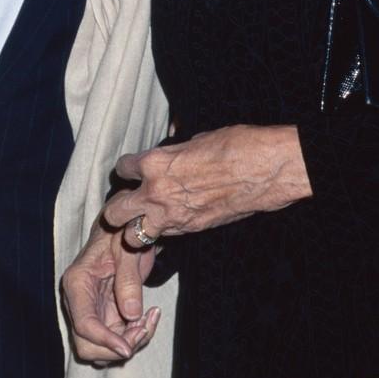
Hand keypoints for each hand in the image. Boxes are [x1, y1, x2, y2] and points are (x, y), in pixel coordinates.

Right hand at [61, 217, 160, 364]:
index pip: (83, 324)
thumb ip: (129, 281)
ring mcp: (92, 312)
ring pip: (102, 350)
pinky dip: (135, 337)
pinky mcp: (106, 318)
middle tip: (143, 329)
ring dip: (128, 343)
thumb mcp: (128, 251)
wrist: (125, 232)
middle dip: (116, 347)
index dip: (104, 340)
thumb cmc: (122, 235)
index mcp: (77, 284)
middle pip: (87, 346)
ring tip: (149, 319)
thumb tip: (132, 315)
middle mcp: (79, 303)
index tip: (128, 347)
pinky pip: (117, 341)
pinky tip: (150, 317)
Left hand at [103, 124, 311, 240]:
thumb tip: (170, 152)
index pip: (122, 168)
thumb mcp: (195, 139)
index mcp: (155, 163)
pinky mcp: (190, 230)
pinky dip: (161, 233)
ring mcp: (172, 216)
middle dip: (116, 208)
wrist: (264, 169)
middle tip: (124, 203)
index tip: (132, 170)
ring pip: (133, 235)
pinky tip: (167, 225)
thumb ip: (174, 152)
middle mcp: (156, 193)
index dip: (127, 168)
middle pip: (115, 210)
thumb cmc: (235, 146)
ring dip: (135, 229)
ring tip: (142, 222)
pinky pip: (162, 238)